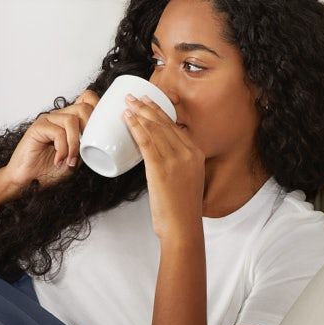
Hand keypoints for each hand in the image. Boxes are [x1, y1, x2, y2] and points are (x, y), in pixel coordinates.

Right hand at [3, 90, 99, 190]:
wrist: (29, 180)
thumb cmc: (51, 169)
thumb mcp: (78, 157)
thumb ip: (88, 144)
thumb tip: (103, 138)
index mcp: (72, 119)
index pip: (88, 99)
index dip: (98, 110)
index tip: (100, 131)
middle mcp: (61, 116)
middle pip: (84, 108)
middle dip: (89, 131)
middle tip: (84, 150)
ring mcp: (49, 119)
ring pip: (72, 120)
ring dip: (75, 144)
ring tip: (70, 160)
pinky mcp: (38, 127)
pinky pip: (58, 131)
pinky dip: (62, 148)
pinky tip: (59, 159)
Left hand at [123, 94, 204, 240]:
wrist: (183, 226)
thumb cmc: (181, 208)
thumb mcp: (187, 180)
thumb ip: (179, 165)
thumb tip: (160, 157)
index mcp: (196, 154)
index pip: (175, 126)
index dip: (159, 111)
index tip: (148, 102)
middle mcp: (188, 153)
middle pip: (164, 123)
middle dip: (147, 107)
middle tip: (133, 97)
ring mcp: (176, 160)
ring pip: (154, 129)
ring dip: (139, 113)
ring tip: (127, 104)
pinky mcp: (161, 168)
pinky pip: (147, 142)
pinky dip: (136, 127)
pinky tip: (127, 119)